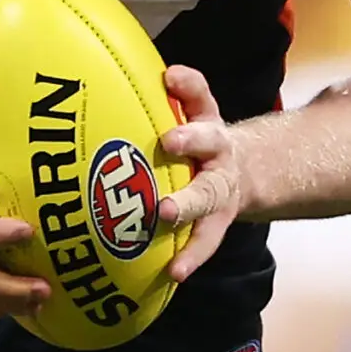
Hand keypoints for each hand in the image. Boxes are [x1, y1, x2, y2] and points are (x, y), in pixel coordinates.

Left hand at [158, 63, 242, 283]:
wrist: (241, 176)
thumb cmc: (193, 146)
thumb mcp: (185, 120)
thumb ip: (160, 105)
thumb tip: (109, 86)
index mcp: (205, 122)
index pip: (199, 96)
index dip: (188, 86)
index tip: (169, 78)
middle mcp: (216, 152)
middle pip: (208, 141)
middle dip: (189, 140)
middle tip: (168, 142)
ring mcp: (219, 190)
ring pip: (208, 196)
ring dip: (187, 205)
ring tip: (164, 214)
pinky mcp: (217, 223)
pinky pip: (206, 241)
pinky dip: (191, 257)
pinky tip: (174, 272)